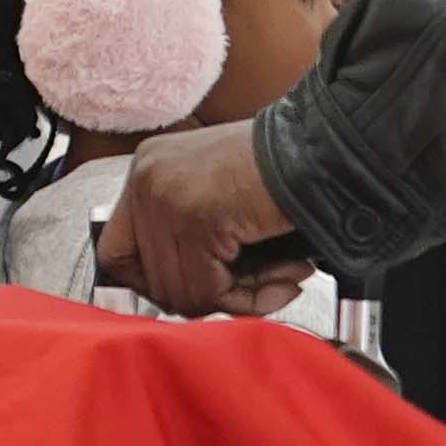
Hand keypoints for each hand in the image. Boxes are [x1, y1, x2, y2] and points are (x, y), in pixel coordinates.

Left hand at [97, 119, 304, 314]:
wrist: (329, 147)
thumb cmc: (287, 171)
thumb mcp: (218, 197)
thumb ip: (188, 238)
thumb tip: (177, 298)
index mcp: (149, 169)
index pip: (115, 253)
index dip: (152, 285)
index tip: (194, 291)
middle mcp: (148, 179)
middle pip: (152, 281)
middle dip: (210, 295)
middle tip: (261, 285)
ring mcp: (166, 197)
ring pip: (181, 293)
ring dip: (238, 298)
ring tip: (283, 276)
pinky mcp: (194, 218)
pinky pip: (208, 289)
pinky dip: (252, 297)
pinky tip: (287, 275)